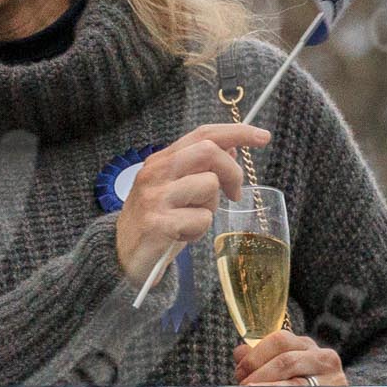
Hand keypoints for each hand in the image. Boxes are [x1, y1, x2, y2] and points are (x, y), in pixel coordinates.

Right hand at [114, 122, 270, 282]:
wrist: (123, 254)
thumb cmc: (157, 219)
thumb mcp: (176, 187)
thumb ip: (199, 167)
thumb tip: (232, 147)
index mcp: (161, 160)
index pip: (202, 134)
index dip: (236, 132)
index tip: (262, 137)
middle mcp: (156, 173)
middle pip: (208, 151)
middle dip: (232, 172)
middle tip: (234, 193)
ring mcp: (155, 197)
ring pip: (208, 185)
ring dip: (210, 207)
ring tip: (191, 219)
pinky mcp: (158, 223)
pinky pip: (201, 219)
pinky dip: (198, 231)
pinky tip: (182, 235)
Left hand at [234, 329, 346, 386]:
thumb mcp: (280, 370)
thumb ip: (260, 359)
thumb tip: (240, 352)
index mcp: (306, 345)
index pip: (279, 340)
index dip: (255, 355)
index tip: (240, 371)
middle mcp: (323, 357)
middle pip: (286, 360)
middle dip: (259, 373)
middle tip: (243, 386)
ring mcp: (333, 379)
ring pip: (295, 383)